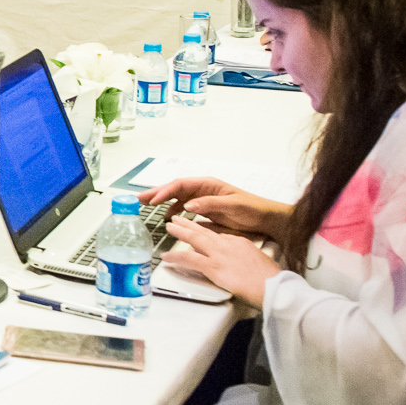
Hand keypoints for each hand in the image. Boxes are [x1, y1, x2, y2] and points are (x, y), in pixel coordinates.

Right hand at [139, 177, 291, 238]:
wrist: (267, 220)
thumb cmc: (254, 209)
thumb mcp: (233, 205)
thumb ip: (210, 204)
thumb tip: (188, 205)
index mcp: (208, 185)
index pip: (180, 184)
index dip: (164, 191)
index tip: (153, 200)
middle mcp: (202, 190)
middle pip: (174, 189)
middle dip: (155, 193)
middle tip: (138, 199)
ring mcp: (203, 201)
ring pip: (176, 198)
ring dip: (160, 201)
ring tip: (145, 206)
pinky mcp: (205, 212)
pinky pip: (183, 209)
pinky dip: (172, 211)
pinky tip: (165, 217)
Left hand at [160, 217, 283, 307]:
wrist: (274, 286)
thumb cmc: (270, 279)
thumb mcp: (258, 261)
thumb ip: (244, 258)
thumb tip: (236, 263)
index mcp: (239, 243)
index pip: (218, 234)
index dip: (205, 231)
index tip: (197, 228)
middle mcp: (227, 245)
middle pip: (204, 232)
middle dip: (188, 224)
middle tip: (176, 219)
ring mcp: (219, 255)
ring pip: (194, 239)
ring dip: (179, 233)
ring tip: (169, 228)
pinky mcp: (214, 267)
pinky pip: (189, 259)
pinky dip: (176, 256)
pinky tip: (166, 257)